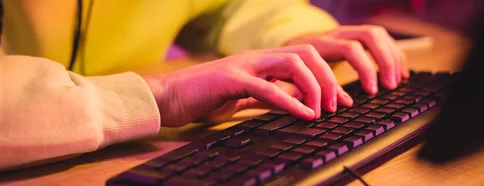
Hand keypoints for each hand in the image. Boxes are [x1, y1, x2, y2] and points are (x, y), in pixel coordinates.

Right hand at [143, 45, 353, 126]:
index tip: (338, 101)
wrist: (170, 97)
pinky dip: (291, 101)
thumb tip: (292, 105)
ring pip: (293, 63)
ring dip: (314, 86)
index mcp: (259, 61)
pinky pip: (268, 87)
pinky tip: (305, 114)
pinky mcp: (231, 80)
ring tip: (321, 110)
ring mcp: (244, 66)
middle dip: (327, 78)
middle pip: (305, 54)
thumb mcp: (243, 97)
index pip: (303, 58)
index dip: (326, 77)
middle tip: (335, 105)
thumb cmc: (202, 97)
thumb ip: (267, 97)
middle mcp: (255, 58)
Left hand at [287, 25, 409, 93]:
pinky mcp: (352, 37)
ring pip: (376, 34)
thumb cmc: (287, 68)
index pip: (350, 49)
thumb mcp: (291, 79)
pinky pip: (379, 38)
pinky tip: (398, 72)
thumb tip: (341, 104)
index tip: (371, 92)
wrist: (282, 49)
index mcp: (319, 44)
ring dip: (391, 56)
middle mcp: (334, 34)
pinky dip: (392, 53)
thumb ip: (314, 90)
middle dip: (383, 61)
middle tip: (389, 86)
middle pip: (368, 35)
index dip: (364, 69)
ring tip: (397, 80)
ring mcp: (345, 33)